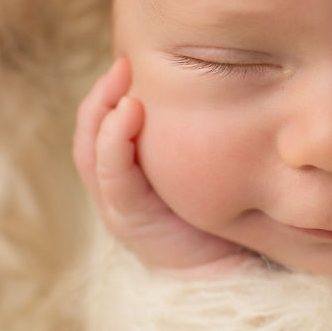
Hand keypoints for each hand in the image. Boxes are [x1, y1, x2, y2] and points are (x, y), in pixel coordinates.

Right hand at [73, 57, 259, 276]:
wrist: (241, 273)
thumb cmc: (231, 213)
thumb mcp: (214, 162)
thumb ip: (205, 128)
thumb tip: (229, 70)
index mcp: (132, 172)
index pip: (104, 122)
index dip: (111, 90)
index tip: (131, 57)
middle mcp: (118, 188)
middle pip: (90, 131)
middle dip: (102, 94)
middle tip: (124, 62)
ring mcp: (119, 207)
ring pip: (91, 151)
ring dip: (103, 111)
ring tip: (122, 79)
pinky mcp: (131, 224)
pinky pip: (113, 178)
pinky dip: (115, 142)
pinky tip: (129, 112)